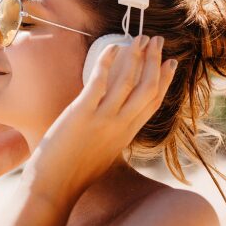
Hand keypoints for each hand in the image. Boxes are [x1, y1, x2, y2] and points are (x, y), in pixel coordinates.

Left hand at [20, 35, 176, 206]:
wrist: (54, 188)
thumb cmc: (73, 174)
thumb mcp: (103, 155)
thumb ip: (111, 136)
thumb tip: (110, 124)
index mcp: (127, 134)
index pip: (154, 102)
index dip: (165, 80)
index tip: (171, 62)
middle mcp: (121, 126)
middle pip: (148, 87)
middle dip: (155, 60)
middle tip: (158, 40)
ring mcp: (103, 120)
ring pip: (129, 82)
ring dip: (137, 56)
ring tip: (140, 37)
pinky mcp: (82, 114)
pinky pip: (100, 83)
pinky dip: (107, 62)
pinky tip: (112, 47)